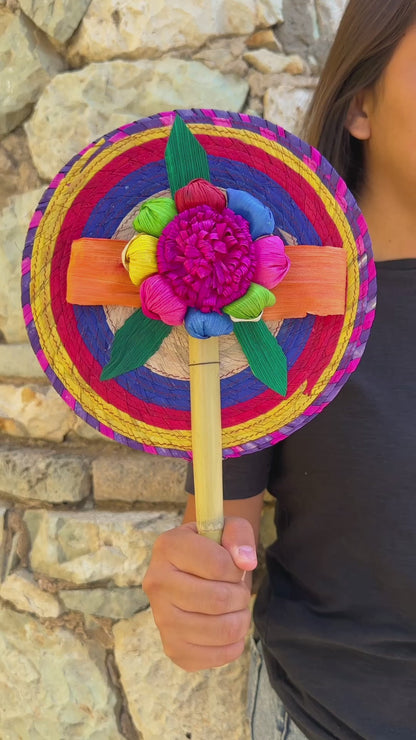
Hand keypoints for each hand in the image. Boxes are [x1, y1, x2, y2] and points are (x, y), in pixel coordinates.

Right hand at [143, 517, 256, 670]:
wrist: (192, 572)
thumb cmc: (213, 548)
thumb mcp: (227, 527)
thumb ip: (239, 534)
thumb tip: (246, 562)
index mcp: (167, 547)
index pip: (217, 564)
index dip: (236, 568)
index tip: (234, 566)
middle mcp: (156, 582)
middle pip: (218, 600)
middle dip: (240, 595)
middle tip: (238, 590)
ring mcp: (161, 618)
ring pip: (219, 630)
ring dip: (240, 620)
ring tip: (235, 609)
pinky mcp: (172, 647)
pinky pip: (213, 657)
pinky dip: (232, 646)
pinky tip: (228, 629)